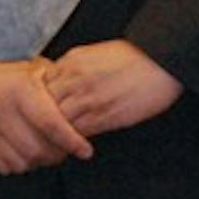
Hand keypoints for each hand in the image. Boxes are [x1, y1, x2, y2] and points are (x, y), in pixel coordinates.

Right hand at [0, 57, 93, 174]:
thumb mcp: (26, 67)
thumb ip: (49, 79)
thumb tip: (76, 91)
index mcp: (19, 90)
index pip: (52, 124)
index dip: (71, 141)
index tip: (85, 150)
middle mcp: (3, 110)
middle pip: (38, 149)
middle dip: (56, 154)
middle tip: (64, 150)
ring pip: (23, 161)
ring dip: (37, 161)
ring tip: (42, 149)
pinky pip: (4, 166)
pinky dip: (17, 164)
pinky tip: (20, 151)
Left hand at [44, 40, 183, 136]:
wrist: (159, 64)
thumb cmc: (133, 58)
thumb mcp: (95, 53)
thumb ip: (74, 67)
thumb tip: (60, 80)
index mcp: (72, 61)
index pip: (41, 84)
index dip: (39, 100)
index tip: (40, 110)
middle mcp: (75, 79)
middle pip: (44, 105)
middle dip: (41, 118)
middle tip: (41, 132)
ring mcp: (88, 98)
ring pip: (57, 122)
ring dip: (55, 133)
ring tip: (55, 143)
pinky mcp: (103, 117)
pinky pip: (77, 133)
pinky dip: (72, 141)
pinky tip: (73, 145)